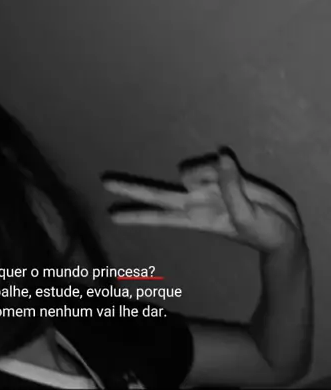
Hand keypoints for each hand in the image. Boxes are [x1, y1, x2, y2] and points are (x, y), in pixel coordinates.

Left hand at [102, 151, 302, 253]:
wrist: (284, 232)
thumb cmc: (263, 232)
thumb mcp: (247, 217)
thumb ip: (232, 188)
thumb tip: (221, 157)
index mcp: (197, 219)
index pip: (160, 216)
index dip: (137, 214)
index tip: (112, 215)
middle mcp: (195, 201)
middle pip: (156, 193)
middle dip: (132, 187)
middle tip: (104, 181)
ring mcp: (207, 187)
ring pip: (192, 169)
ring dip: (207, 171)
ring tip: (238, 188)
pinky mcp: (222, 174)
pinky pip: (214, 161)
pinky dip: (223, 164)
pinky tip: (234, 168)